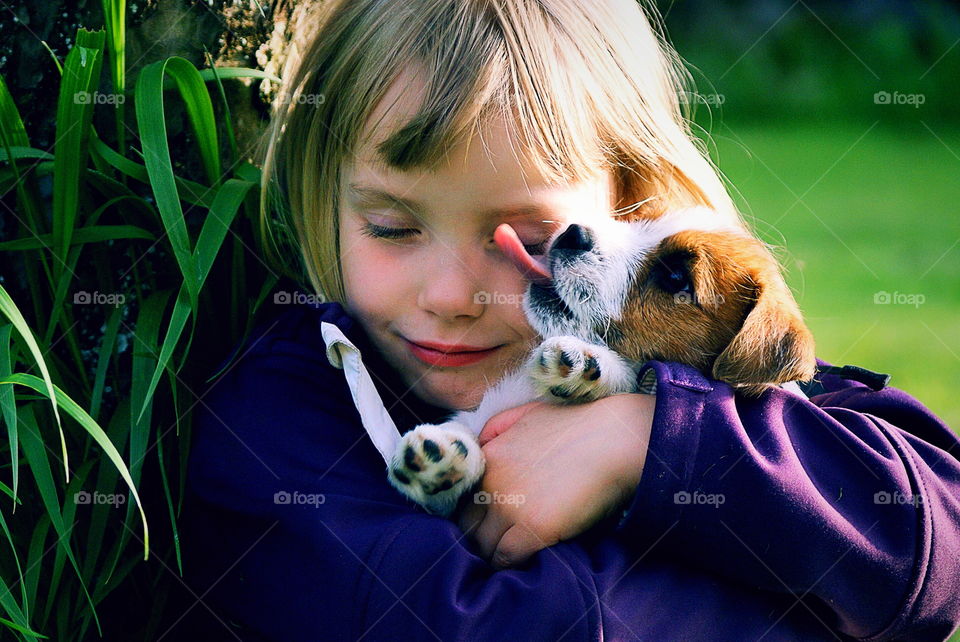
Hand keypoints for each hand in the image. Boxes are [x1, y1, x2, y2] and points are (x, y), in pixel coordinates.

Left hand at [457, 393, 655, 568]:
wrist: (614, 439)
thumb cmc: (578, 425)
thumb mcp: (529, 412)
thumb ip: (498, 425)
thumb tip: (481, 442)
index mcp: (489, 456)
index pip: (461, 496)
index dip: (472, 512)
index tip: (485, 521)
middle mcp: (492, 483)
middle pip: (466, 525)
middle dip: (477, 536)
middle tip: (495, 544)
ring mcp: (511, 507)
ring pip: (482, 546)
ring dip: (492, 554)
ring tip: (508, 558)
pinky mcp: (534, 529)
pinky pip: (505, 558)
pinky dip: (510, 565)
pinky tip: (523, 563)